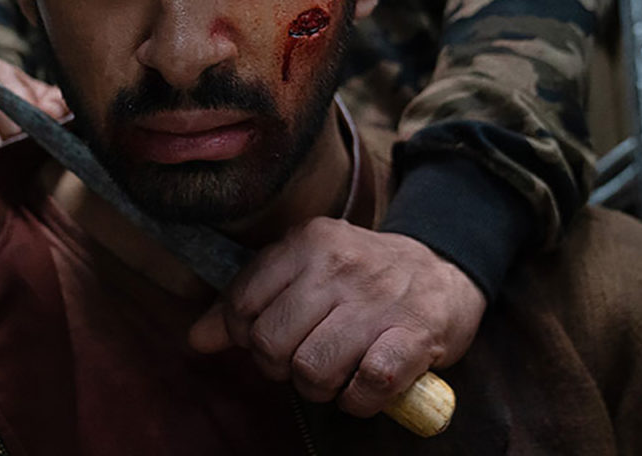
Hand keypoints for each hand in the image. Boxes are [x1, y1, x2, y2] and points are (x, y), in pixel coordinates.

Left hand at [188, 218, 484, 416]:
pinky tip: (363, 387)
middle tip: (303, 360)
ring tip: (335, 373)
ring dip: (319, 387)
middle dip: (280, 367)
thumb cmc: (362, 276)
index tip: (271, 338)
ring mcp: (378, 301)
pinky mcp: (415, 335)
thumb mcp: (304, 269)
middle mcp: (339, 266)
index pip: (242, 305)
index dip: (246, 337)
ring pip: (313, 369)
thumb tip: (197, 338)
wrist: (444, 268)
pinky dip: (358, 400)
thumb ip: (249, 300)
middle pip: (271, 344)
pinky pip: (367, 385)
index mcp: (307, 242)